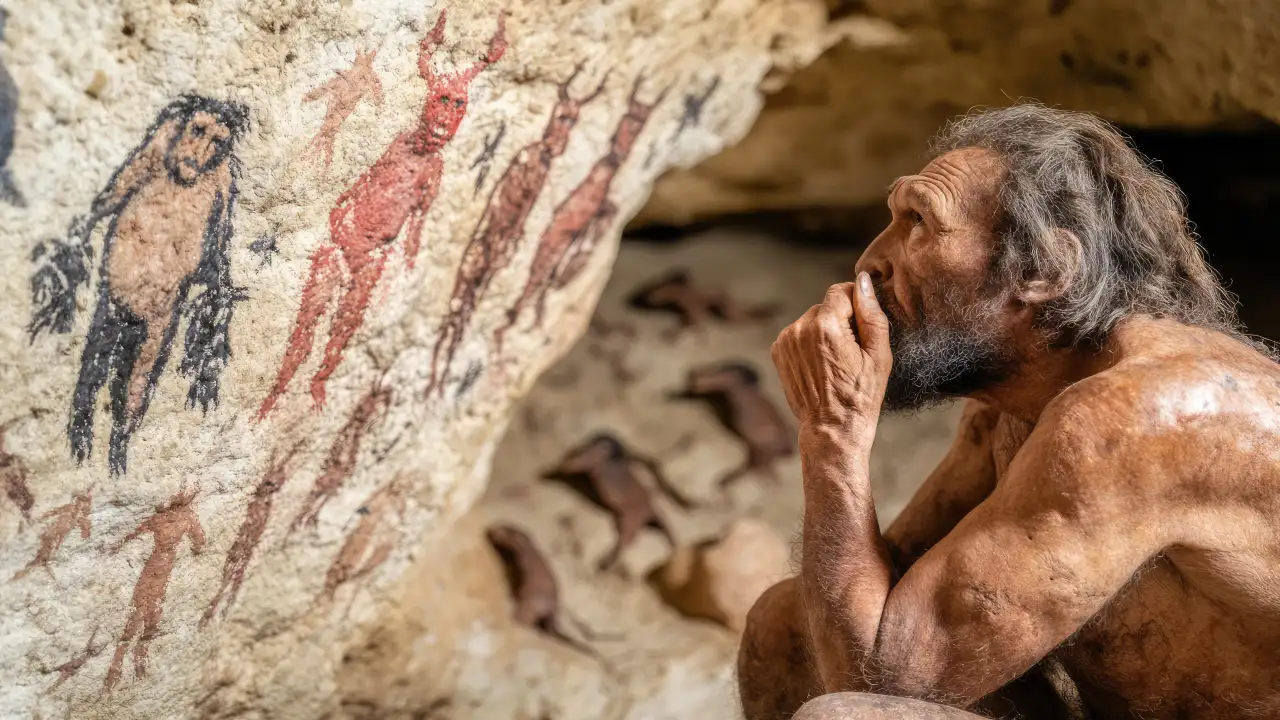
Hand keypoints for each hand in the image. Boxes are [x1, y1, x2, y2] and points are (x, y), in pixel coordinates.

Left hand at [770, 272, 891, 439]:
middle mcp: (800, 328)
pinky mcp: (778, 351)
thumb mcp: (878, 354)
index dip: (856, 303)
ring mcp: (785, 340)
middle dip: (840, 320)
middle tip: (851, 351)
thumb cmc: (861, 394)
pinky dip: (809, 343)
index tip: (862, 326)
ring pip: (811, 319)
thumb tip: (863, 281)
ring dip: (823, 331)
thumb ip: (871, 313)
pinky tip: (820, 365)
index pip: (841, 290)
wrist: (831, 427)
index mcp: (826, 326)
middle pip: (825, 306)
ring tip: (835, 361)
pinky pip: (798, 334)